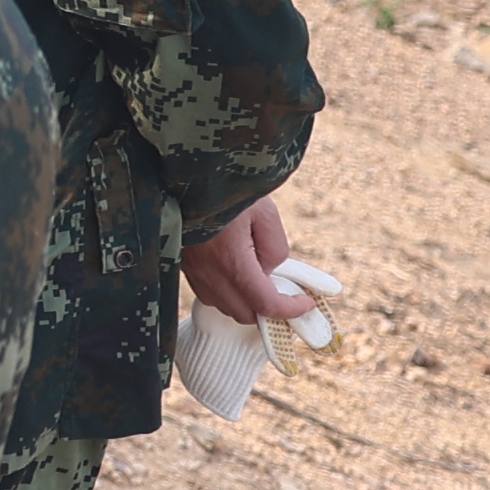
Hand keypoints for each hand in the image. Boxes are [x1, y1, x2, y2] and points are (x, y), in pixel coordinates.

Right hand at [183, 195, 314, 325]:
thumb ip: (275, 249)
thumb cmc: (225, 189)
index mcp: (231, 262)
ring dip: (245, 302)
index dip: (290, 310)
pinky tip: (234, 271)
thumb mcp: (264, 213)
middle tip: (283, 291)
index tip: (306, 303)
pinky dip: (226, 292)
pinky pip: (207, 292)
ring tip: (259, 279)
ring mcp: (193, 270)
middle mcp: (208, 273)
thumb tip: (269, 271)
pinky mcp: (183, 264)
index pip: (266, 304)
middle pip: (243, 314)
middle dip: (267, 310)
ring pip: (222, 306)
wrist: (183, 175)